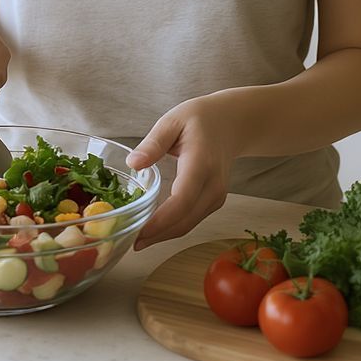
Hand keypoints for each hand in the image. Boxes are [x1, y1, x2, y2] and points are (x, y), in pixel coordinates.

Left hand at [125, 91, 242, 250]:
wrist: (230, 122)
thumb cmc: (199, 119)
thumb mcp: (172, 121)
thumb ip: (153, 143)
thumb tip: (133, 163)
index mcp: (201, 163)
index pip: (182, 200)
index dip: (161, 221)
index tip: (138, 231)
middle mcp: (213, 185)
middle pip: (185, 220)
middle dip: (157, 236)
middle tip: (129, 242)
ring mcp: (217, 196)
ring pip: (189, 225)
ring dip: (164, 236)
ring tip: (137, 238)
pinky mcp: (214, 201)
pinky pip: (192, 220)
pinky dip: (173, 228)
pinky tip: (154, 229)